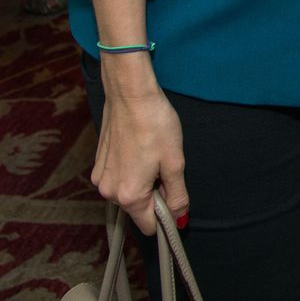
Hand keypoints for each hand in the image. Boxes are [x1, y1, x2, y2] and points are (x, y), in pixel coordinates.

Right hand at [91, 67, 188, 234]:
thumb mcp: (174, 161)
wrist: (130, 93)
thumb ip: (177, 195)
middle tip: (165, 164)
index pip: (149, 226)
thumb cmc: (154, 123)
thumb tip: (180, 219)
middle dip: (154, 194)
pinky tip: (139, 147)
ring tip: (151, 153)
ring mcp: (100, 178)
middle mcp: (109, 192)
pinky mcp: (98, 163)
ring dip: (142, 181)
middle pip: (138, 208)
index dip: (166, 215)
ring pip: (128, 192)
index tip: (175, 194)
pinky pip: (118, 177)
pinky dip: (130, 170)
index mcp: (129, 196)